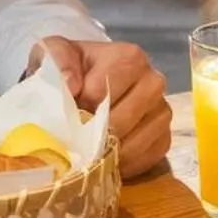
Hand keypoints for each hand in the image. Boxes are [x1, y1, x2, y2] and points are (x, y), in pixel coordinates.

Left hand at [28, 37, 171, 179]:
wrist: (83, 86)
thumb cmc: (70, 70)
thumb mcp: (53, 52)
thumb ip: (57, 59)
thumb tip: (71, 84)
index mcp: (130, 57)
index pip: (102, 92)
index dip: (81, 106)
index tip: (70, 109)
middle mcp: (153, 82)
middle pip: (122, 120)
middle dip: (93, 133)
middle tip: (76, 135)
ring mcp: (162, 111)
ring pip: (136, 142)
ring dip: (108, 152)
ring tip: (89, 149)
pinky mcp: (164, 137)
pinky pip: (146, 158)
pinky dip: (123, 164)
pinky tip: (107, 157)